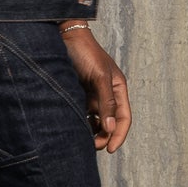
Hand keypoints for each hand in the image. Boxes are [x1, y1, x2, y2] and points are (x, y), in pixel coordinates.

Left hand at [60, 22, 129, 150]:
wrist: (63, 37)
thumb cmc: (85, 53)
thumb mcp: (99, 77)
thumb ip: (106, 102)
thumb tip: (111, 127)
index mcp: (118, 88)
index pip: (124, 117)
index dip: (119, 135)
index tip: (110, 149)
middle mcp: (106, 93)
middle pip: (109, 122)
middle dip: (103, 136)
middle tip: (91, 146)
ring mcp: (91, 94)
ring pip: (94, 120)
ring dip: (90, 131)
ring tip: (80, 140)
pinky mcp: (76, 94)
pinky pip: (80, 113)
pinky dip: (78, 122)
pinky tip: (71, 128)